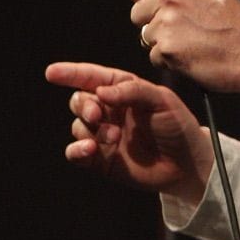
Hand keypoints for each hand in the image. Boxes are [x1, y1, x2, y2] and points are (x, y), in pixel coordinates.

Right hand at [44, 62, 212, 205]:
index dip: (71, 73)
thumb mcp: (162, 101)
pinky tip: (88, 150)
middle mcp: (110, 111)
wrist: (187, 166)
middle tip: (97, 114)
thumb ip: (133, 91)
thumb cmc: (178, 127)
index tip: (52, 73)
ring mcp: (104, 135)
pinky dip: (76, 150)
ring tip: (113, 138)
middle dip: (83, 105)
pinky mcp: (101, 159)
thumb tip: (102, 92)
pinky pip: (76, 153)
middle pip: (80, 100)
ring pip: (79, 126)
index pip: (92, 77)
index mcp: (122, 91)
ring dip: (90, 130)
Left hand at [128, 0, 239, 94]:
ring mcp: (166, 25)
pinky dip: (168, 59)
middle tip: (180, 24)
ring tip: (188, 38)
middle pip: (136, 12)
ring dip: (162, 40)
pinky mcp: (167, 50)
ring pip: (145, 35)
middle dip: (153, 20)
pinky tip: (188, 52)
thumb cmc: (232, 20)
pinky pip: (154, 55)